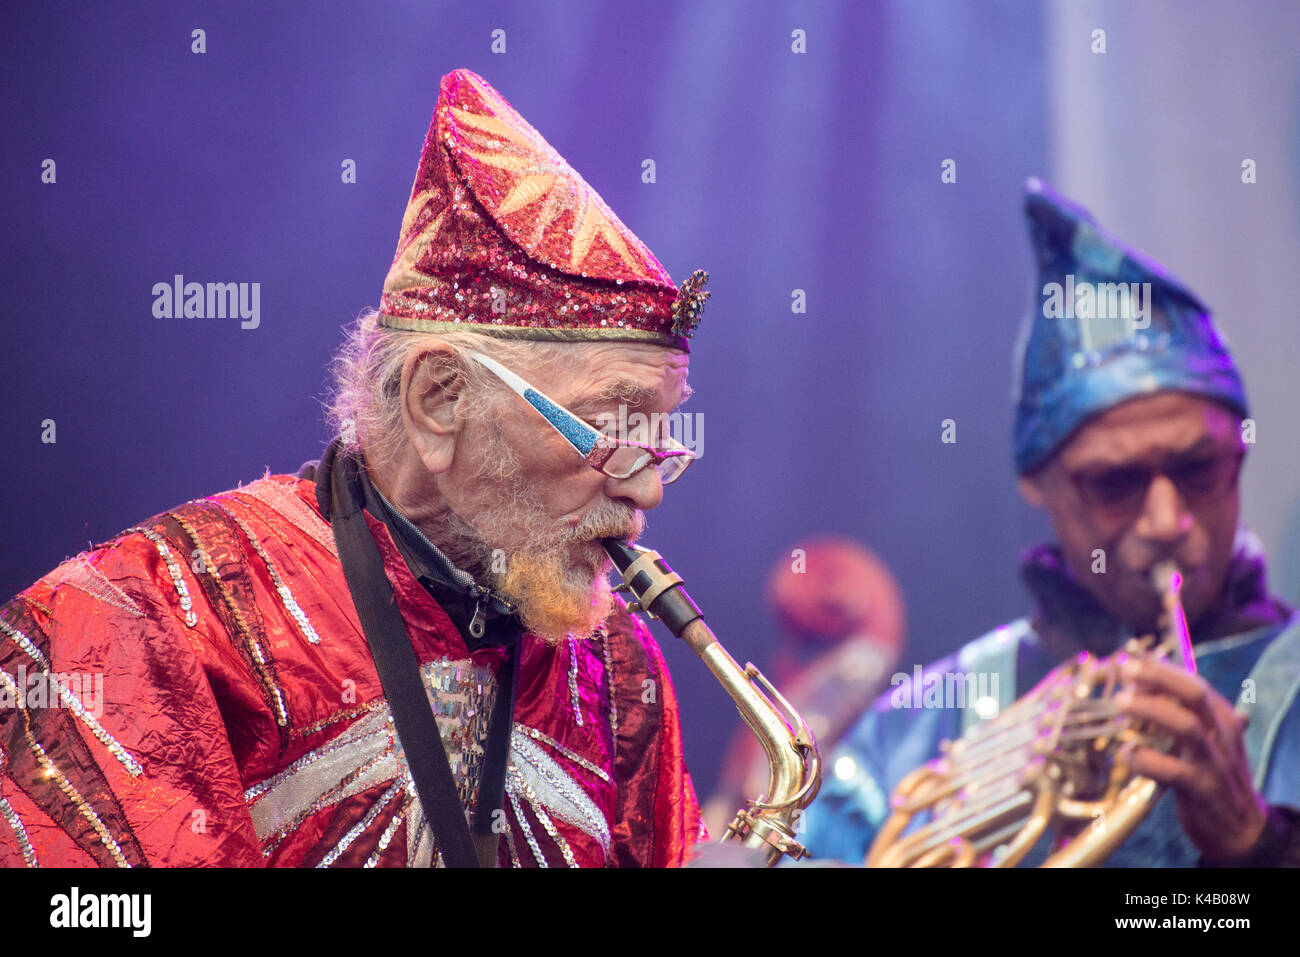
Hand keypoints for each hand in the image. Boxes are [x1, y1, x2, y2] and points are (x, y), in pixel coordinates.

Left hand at [1115, 658, 1266, 861]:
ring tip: (1119, 703)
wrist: (1241, 828)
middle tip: (1126, 671)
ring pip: (1185, 727)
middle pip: (1194, 696)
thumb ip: (1185, 713)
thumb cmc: (1214, 775)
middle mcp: (1222, 736)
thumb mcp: (1209, 740)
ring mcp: (1213, 763)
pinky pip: (1171, 770)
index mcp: (1223, 720)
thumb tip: (1143, 681)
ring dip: (1149, 710)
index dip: (1162, 671)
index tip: (1133, 664)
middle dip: (1159, 678)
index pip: (1194, 684)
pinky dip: (1144, 758)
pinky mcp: (1201, 790)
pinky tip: (1126, 753)